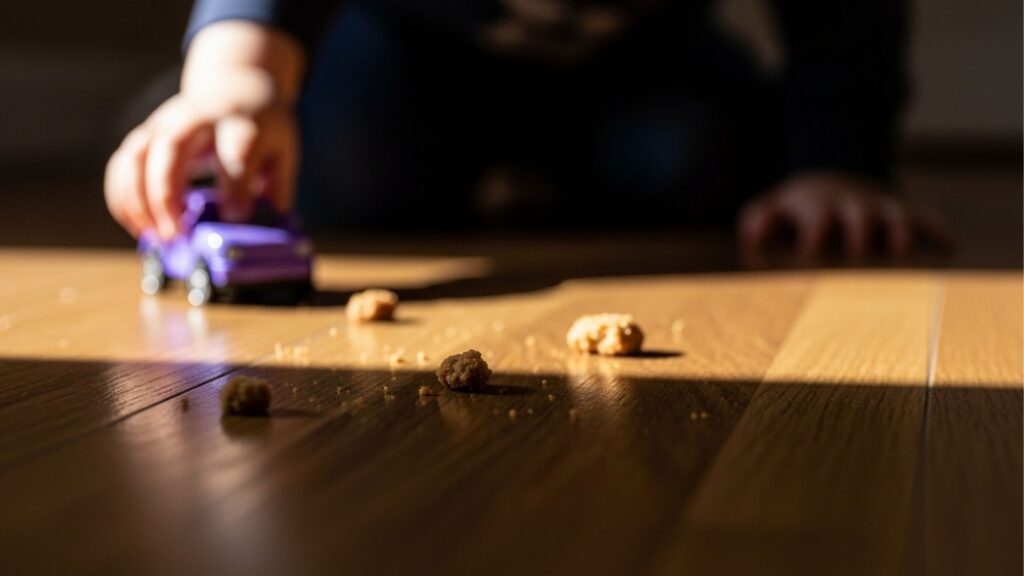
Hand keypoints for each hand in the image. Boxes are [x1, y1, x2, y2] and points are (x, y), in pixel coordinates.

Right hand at [104, 22, 302, 238]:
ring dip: (138, 200)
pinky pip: (122, 165)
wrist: (235, 86)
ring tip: (155, 237)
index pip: (236, 147)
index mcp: (240, 121)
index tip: (235, 216)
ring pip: (136, 155)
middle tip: (176, 234)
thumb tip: (265, 232)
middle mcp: (196, 117)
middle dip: (166, 194)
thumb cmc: (260, 130)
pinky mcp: (146, 134)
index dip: (235, 184)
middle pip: (171, 147)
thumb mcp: (283, 152)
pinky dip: (122, 198)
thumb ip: (276, 188)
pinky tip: (139, 227)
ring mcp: (164, 122)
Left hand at [738, 172, 950, 261]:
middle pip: (858, 216)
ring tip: (905, 248)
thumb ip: (759, 222)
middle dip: (860, 231)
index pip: (816, 219)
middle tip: (859, 252)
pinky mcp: (906, 215)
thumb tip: (752, 238)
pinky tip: (949, 248)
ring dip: (901, 230)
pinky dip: (939, 231)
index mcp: (818, 208)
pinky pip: (928, 219)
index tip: (809, 252)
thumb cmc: (797, 211)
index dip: (813, 233)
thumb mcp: (773, 209)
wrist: (832, 184)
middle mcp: (852, 207)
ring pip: (896, 216)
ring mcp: (882, 210)